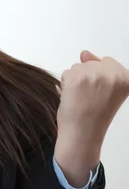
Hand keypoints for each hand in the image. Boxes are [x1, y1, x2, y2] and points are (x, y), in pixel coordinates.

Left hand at [55, 50, 128, 184]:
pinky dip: (66, 85)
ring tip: (81, 99)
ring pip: (78, 67)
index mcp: (127, 78)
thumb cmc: (95, 115)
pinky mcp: (77, 77)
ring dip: (76, 81)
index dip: (100, 78)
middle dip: (88, 77)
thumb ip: (98, 67)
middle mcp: (114, 74)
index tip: (101, 94)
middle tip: (90, 98)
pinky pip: (67, 73)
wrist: (83, 135)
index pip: (108, 62)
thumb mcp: (106, 89)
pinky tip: (72, 98)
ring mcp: (95, 74)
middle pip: (92, 63)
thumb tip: (84, 53)